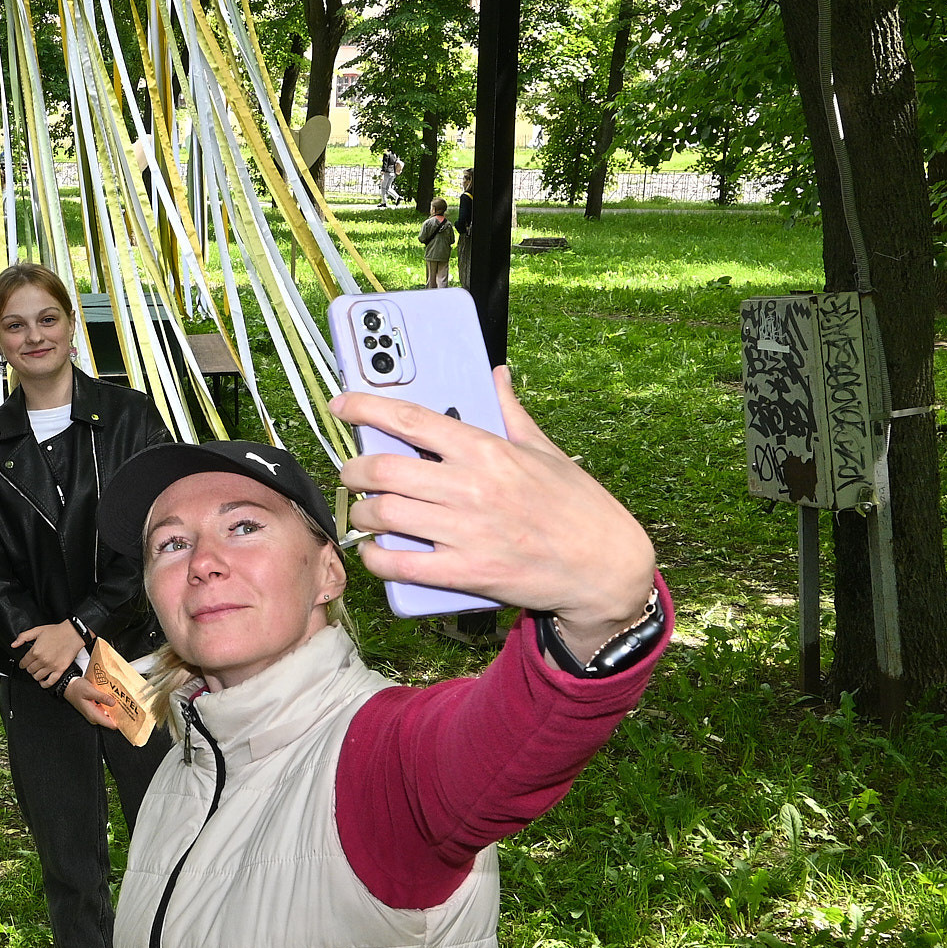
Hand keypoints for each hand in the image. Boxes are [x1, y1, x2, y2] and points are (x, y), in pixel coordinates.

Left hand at [13, 620, 87, 685]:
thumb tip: (14, 644)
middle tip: (32, 665)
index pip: (24, 662)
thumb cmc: (57, 631)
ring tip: (37, 671)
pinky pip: (50, 682)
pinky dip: (44, 684)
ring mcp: (51, 666)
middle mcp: (42, 660)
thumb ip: (23, 637)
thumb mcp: (37, 630)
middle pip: (30, 670)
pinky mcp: (60, 670)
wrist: (73, 634)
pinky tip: (42, 681)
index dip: (22, 664)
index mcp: (35, 651)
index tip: (23, 664)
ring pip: (37, 677)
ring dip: (35, 675)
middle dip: (29, 668)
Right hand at [64, 673, 123, 729]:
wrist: (68, 686)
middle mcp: (95, 717)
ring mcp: (95, 713)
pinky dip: (111, 705)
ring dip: (116, 708)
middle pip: (112, 720)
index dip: (121, 722)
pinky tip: (114, 698)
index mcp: (93, 715)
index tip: (129, 716)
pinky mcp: (95, 709)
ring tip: (123, 700)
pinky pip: (106, 710)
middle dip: (120, 714)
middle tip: (128, 705)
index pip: (111, 724)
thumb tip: (113, 703)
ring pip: (109, 714)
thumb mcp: (90, 690)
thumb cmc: (76, 688)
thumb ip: (102, 697)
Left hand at [333, 366, 657, 655]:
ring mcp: (467, 532)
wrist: (606, 565)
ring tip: (364, 511)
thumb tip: (497, 375)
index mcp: (488, 450)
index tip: (340, 405)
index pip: (412, 418)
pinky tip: (374, 551)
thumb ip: (511, 411)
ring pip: (385, 515)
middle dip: (354, 470)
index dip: (366, 407)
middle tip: (352, 472)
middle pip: (384, 470)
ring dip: (361, 513)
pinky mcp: (468, 572)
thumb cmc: (577, 505)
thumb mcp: (546, 450)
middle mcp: (472, 487)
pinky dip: (376, 558)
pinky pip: (401, 564)